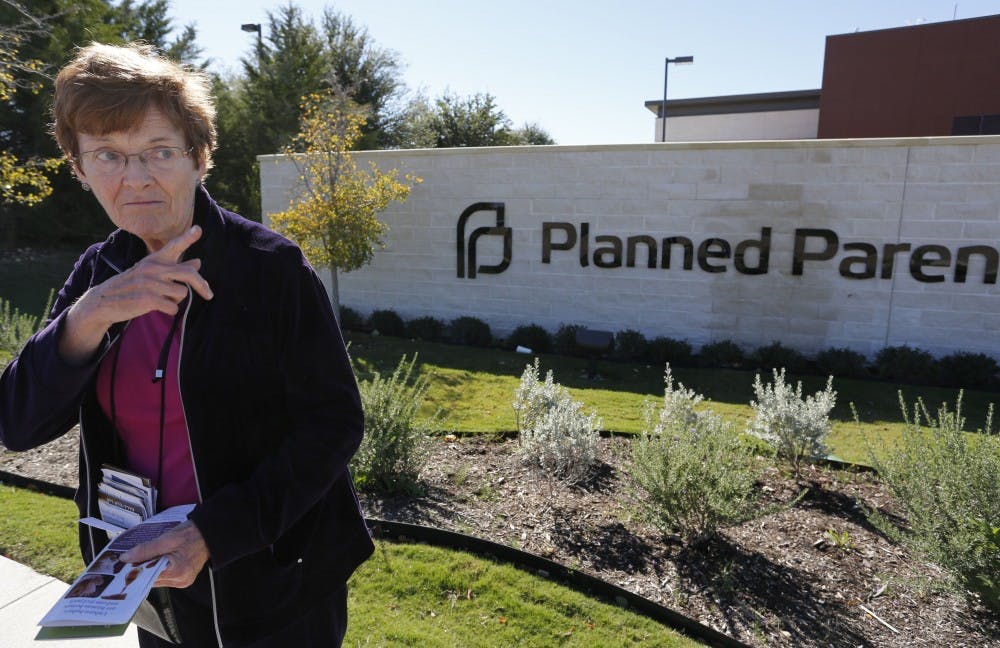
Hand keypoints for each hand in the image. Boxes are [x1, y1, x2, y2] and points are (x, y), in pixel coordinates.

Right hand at [59, 226, 213, 363]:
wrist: (104, 301)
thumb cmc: (132, 286)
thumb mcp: (151, 273)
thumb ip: (176, 268)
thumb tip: (198, 262)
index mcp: (154, 260)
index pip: (173, 247)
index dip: (187, 238)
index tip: (199, 229)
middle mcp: (153, 268)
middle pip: (189, 274)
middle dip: (202, 285)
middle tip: (209, 294)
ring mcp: (150, 283)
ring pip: (182, 293)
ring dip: (176, 300)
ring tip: (161, 299)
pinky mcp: (147, 299)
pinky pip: (173, 307)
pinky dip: (170, 310)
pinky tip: (157, 308)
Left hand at [120, 520, 209, 588]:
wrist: (210, 533)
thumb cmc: (191, 533)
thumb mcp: (167, 538)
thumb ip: (146, 549)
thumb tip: (126, 558)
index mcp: (177, 572)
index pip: (148, 577)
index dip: (134, 571)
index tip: (123, 565)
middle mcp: (180, 581)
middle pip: (151, 579)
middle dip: (141, 569)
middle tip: (131, 559)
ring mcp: (183, 581)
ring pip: (157, 579)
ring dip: (149, 569)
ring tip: (143, 558)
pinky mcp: (184, 578)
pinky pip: (164, 577)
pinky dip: (158, 569)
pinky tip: (155, 560)